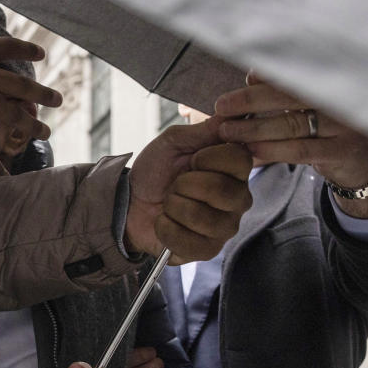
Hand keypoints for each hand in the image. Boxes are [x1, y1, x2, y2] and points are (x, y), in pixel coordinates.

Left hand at [126, 120, 253, 261]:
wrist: (129, 203)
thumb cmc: (155, 172)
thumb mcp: (173, 143)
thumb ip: (201, 130)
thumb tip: (229, 116)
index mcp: (234, 170)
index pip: (239, 159)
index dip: (207, 158)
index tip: (191, 160)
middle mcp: (238, 199)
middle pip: (221, 191)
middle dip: (184, 184)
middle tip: (175, 185)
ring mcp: (225, 227)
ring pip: (202, 217)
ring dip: (173, 207)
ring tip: (169, 204)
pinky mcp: (208, 250)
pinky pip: (188, 240)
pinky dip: (165, 228)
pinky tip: (164, 223)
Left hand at [214, 72, 367, 216]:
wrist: (363, 163)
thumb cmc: (327, 128)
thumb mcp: (308, 106)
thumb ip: (283, 90)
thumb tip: (253, 74)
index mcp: (330, 81)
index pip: (293, 74)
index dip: (264, 77)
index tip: (242, 81)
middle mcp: (340, 98)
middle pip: (288, 96)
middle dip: (250, 101)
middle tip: (221, 107)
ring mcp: (344, 125)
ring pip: (291, 125)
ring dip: (255, 129)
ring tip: (228, 133)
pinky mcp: (342, 151)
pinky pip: (300, 149)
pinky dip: (272, 150)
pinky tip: (251, 151)